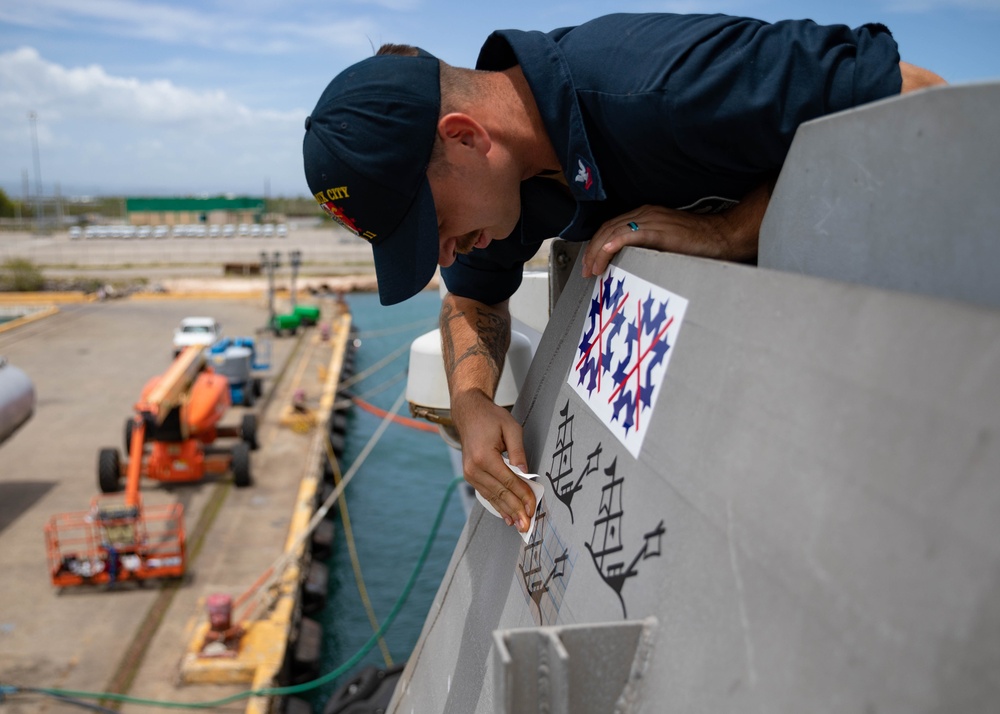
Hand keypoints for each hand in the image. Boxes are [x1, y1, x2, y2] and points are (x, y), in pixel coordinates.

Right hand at [451, 389, 536, 531]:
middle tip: (527, 525)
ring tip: (519, 526)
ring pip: (492, 497)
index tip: (534, 506)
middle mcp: (474, 468)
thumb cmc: (491, 418)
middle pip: (500, 494)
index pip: (508, 481)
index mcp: (484, 456)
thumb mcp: (511, 428)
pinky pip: (486, 494)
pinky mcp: (470, 476)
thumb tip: (526, 473)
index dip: (523, 495)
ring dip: (507, 512)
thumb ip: (519, 452)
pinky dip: (497, 506)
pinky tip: (506, 516)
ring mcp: (470, 474)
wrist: (469, 413)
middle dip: (516, 510)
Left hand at [581, 204, 730, 277]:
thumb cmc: (697, 242)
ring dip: (599, 252)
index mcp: (645, 215)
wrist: (721, 235)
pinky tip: (605, 254)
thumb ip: (646, 247)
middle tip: (586, 270)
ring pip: (614, 232)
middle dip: (592, 251)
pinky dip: (614, 243)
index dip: (596, 245)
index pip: (611, 227)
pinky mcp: (660, 230)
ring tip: (593, 269)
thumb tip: (628, 264)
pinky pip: (630, 234)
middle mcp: (645, 214)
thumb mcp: (665, 242)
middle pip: (607, 229)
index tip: (590, 263)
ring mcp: (652, 220)